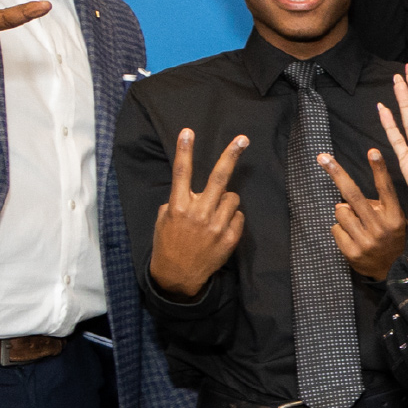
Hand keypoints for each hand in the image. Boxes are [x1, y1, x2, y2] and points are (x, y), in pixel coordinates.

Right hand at [148, 128, 246, 298]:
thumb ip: (178, 202)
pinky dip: (232, 218)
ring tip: (214, 214)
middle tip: (243, 139)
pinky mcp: (230, 238)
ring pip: (232, 197)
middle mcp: (199, 213)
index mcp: (178, 206)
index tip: (188, 131)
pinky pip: (238, 217)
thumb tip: (193, 192)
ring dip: (226, 200)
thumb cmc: (168, 244)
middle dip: (231, 155)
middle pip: (218, 178)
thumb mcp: (164, 220)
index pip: (181, 173)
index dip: (184, 150)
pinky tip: (220, 229)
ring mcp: (216, 226)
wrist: (178, 276)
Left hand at [322, 147, 407, 280]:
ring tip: (357, 226)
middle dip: (336, 173)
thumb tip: (342, 203)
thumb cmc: (390, 238)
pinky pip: (335, 229)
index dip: (379, 169)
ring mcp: (366, 240)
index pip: (385, 189)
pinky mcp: (352, 251)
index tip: (372, 151)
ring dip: (343, 215)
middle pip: (353, 195)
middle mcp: (380, 227)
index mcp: (393, 216)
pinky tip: (352, 238)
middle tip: (322, 157)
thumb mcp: (392, 220)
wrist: (391, 271)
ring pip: (340, 212)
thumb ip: (373, 206)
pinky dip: (340, 230)